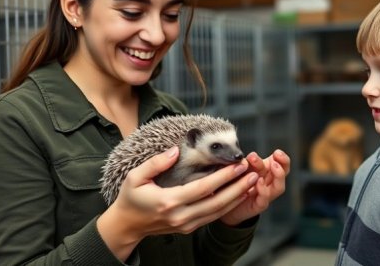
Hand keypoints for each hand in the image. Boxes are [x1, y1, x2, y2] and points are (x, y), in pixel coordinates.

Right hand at [97, 146, 257, 260]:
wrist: (127, 225)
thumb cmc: (130, 198)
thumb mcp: (135, 177)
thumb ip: (156, 163)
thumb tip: (176, 151)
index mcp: (169, 202)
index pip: (203, 188)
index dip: (223, 176)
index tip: (238, 164)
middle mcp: (180, 216)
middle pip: (217, 202)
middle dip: (238, 187)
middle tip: (253, 172)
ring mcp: (186, 225)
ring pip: (218, 212)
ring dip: (237, 197)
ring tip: (252, 182)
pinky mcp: (189, 228)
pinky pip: (213, 217)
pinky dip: (228, 206)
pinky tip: (239, 194)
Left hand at [220, 149, 289, 225]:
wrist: (225, 203)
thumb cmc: (234, 182)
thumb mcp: (242, 168)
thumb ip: (248, 162)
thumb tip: (251, 155)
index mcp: (267, 171)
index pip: (282, 164)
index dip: (283, 158)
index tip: (277, 152)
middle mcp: (269, 183)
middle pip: (283, 174)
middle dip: (281, 163)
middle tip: (276, 156)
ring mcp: (265, 195)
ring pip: (279, 187)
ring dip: (278, 175)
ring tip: (273, 165)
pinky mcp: (257, 206)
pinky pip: (264, 200)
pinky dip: (264, 190)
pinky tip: (259, 182)